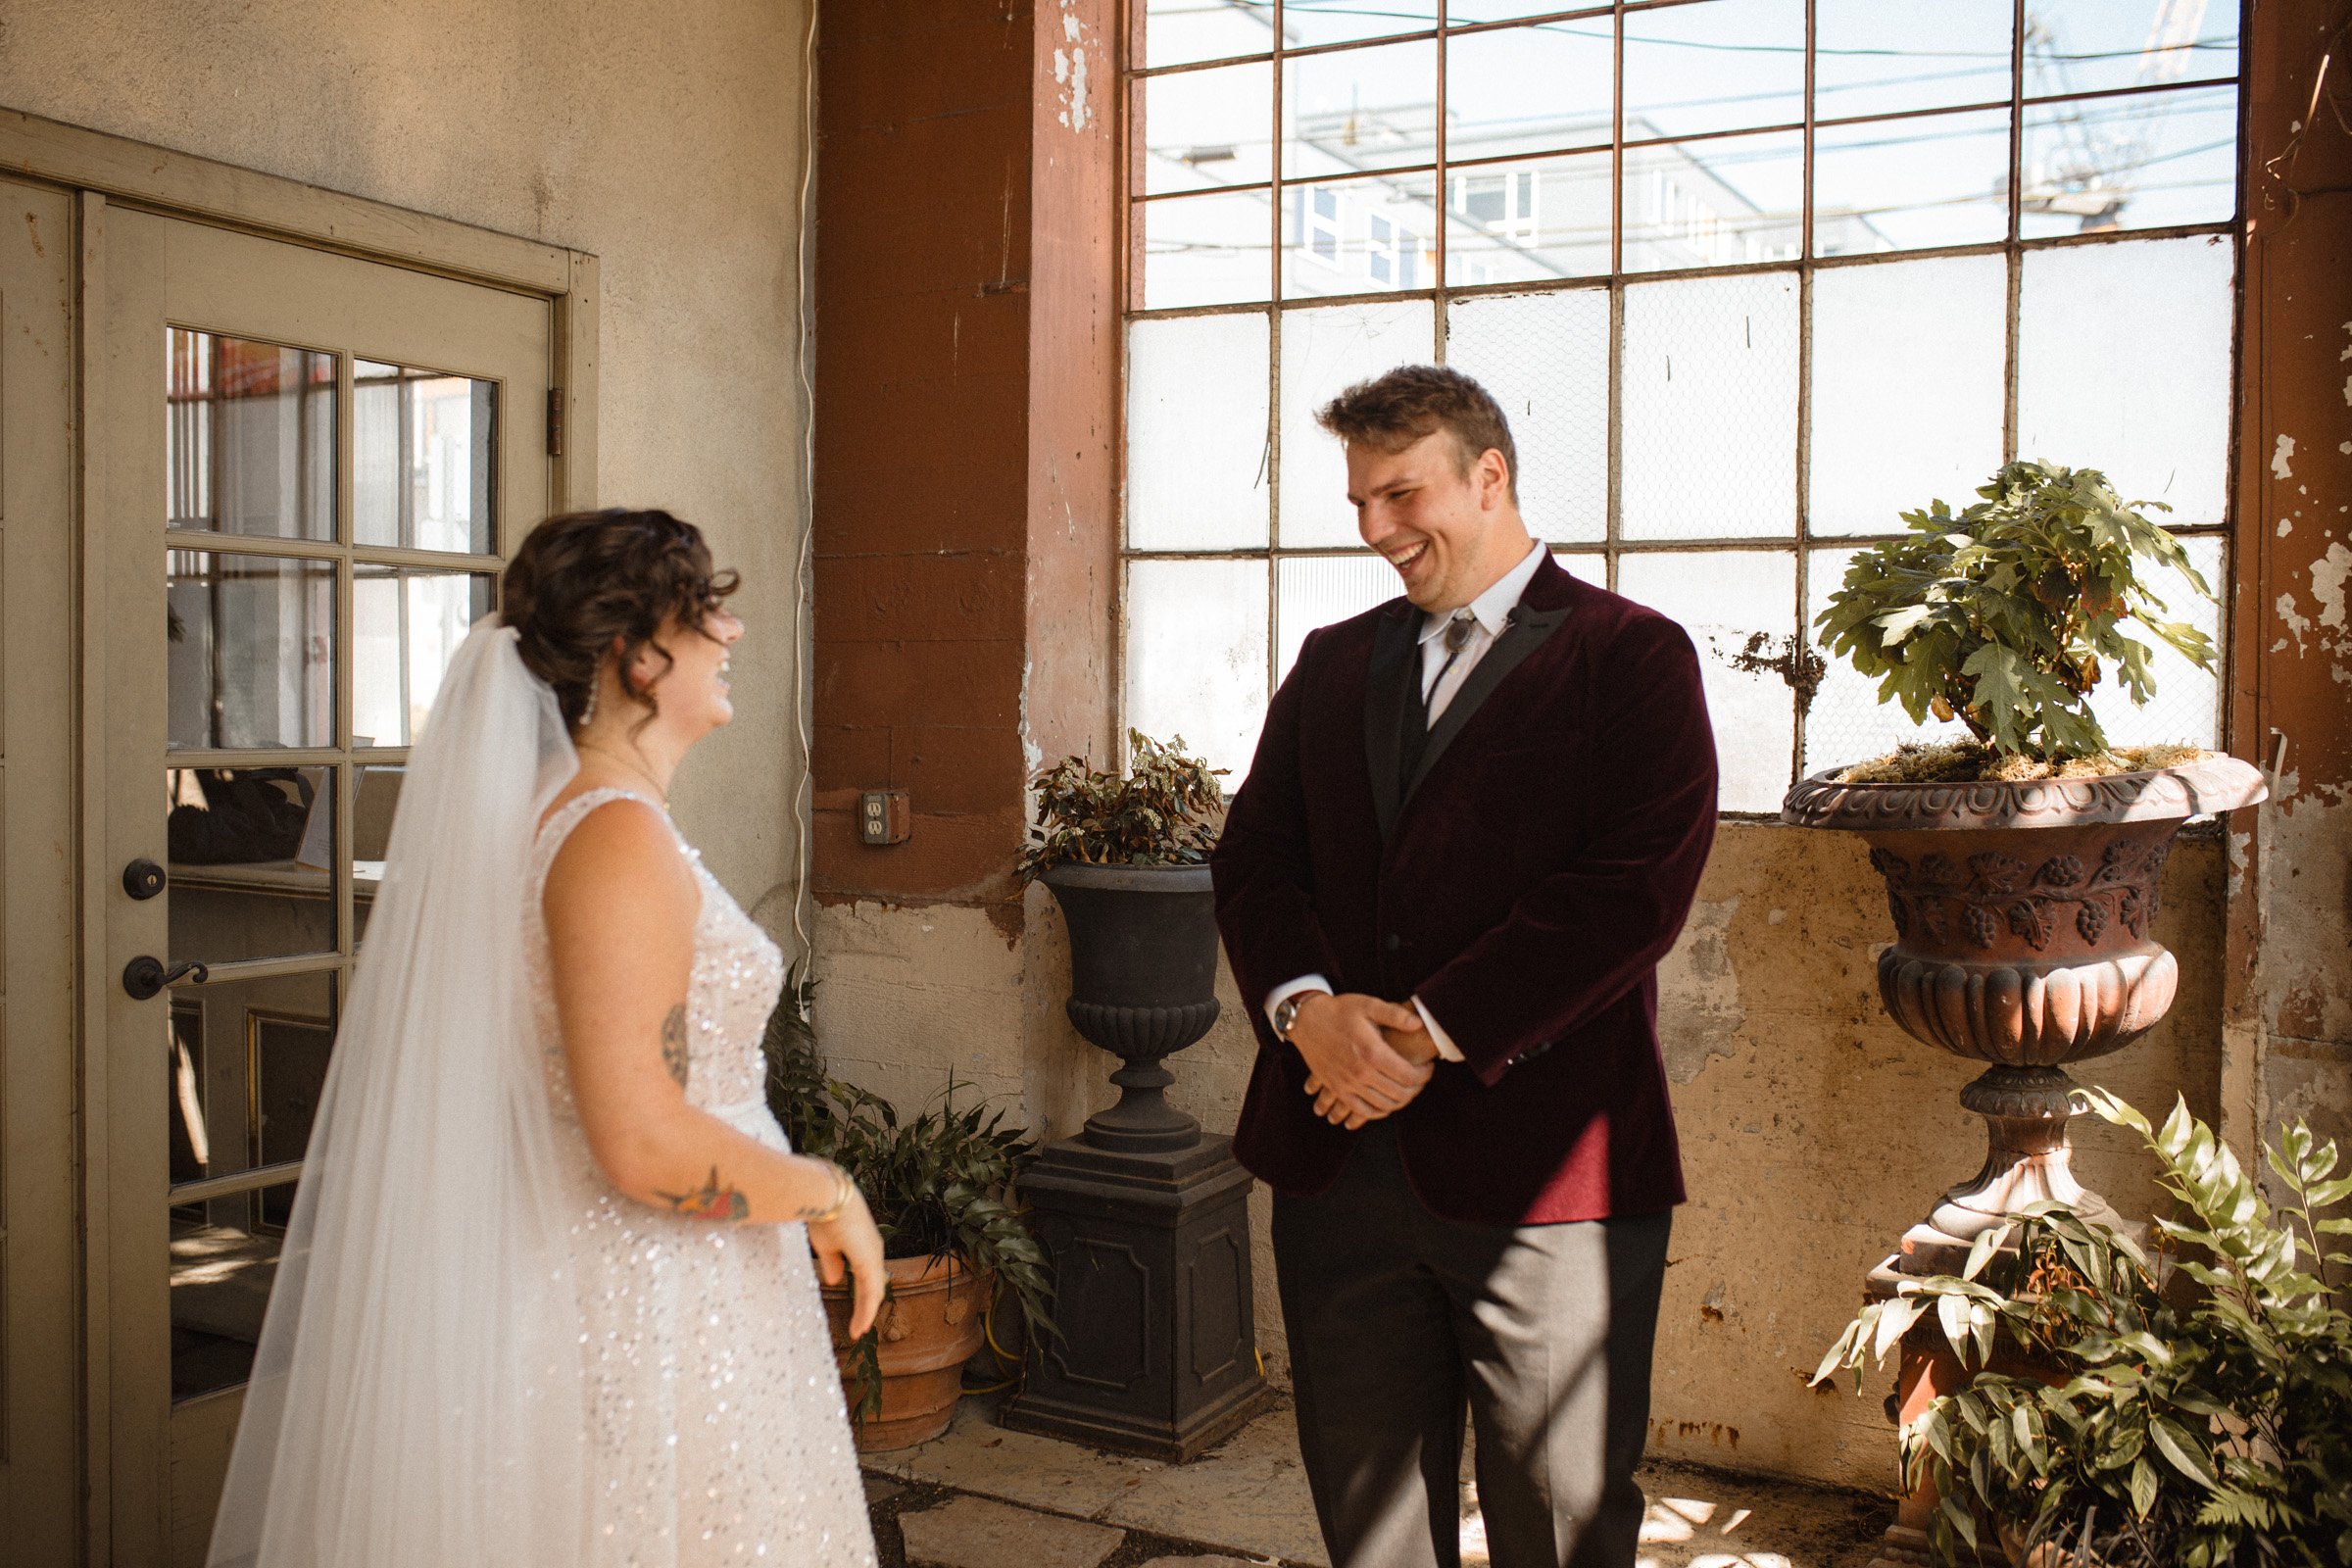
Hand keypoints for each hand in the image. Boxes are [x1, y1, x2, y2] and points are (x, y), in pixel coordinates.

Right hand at [808, 1188, 887, 1338]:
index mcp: (863, 1246)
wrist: (825, 1196)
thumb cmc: (823, 1214)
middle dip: (867, 1306)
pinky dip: (867, 1310)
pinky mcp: (870, 1260)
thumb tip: (835, 1280)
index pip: (866, 1276)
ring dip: (866, 1312)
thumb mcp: (826, 1244)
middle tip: (860, 1326)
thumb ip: (832, 1262)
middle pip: (872, 1285)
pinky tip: (862, 1326)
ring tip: (859, 1330)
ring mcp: (873, 1255)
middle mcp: (873, 1251)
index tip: (857, 1311)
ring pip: (874, 1290)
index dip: (862, 1293)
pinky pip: (870, 1291)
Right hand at [1289, 991, 1431, 1129]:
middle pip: (1399, 1094)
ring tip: (1406, 1089)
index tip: (1428, 1068)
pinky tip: (1385, 1102)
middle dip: (1416, 1089)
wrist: (1307, 1020)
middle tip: (1420, 1080)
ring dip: (1400, 1102)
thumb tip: (1419, 1024)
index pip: (1409, 1076)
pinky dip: (1378, 1112)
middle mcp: (1360, 1073)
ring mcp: (1347, 1084)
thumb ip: (1395, 1015)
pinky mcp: (1336, 1089)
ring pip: (1383, 1106)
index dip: (1424, 1075)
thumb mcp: (1368, 1005)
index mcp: (1372, 1052)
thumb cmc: (1340, 1011)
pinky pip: (1362, 1111)